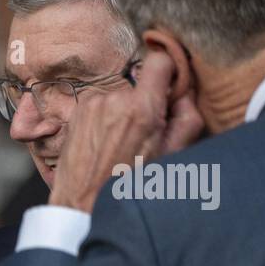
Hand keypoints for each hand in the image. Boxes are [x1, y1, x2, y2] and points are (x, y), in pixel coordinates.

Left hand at [49, 50, 204, 212]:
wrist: (84, 204)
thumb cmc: (131, 185)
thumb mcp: (173, 154)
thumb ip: (187, 116)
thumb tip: (185, 91)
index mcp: (141, 109)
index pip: (159, 61)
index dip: (167, 72)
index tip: (168, 88)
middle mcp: (113, 100)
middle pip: (139, 85)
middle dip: (145, 103)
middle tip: (143, 134)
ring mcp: (91, 104)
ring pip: (119, 96)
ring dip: (122, 112)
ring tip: (119, 143)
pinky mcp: (77, 112)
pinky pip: (99, 105)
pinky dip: (104, 118)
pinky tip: (103, 143)